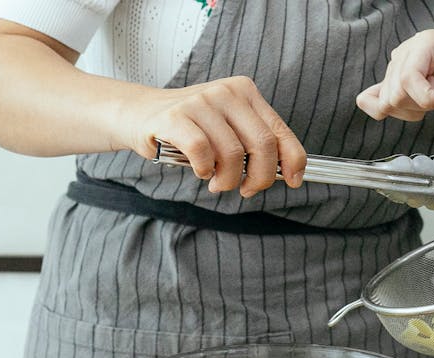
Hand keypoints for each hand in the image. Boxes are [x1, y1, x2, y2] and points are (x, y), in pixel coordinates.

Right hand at [125, 76, 306, 196]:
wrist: (140, 113)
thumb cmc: (189, 127)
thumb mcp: (227, 126)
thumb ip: (252, 142)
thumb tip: (283, 172)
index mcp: (245, 92)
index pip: (280, 130)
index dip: (293, 160)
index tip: (292, 181)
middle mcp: (226, 92)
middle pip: (262, 144)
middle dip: (260, 177)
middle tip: (245, 189)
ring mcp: (200, 102)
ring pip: (233, 154)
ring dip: (227, 179)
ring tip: (215, 181)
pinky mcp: (176, 117)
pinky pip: (203, 153)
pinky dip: (204, 170)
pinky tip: (200, 170)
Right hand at [356, 29, 433, 120]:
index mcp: (423, 45)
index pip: (408, 78)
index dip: (427, 98)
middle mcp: (402, 55)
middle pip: (395, 95)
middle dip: (422, 106)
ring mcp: (392, 68)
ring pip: (386, 104)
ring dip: (411, 110)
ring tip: (431, 96)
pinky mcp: (388, 81)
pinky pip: (370, 101)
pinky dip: (390, 111)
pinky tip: (410, 106)